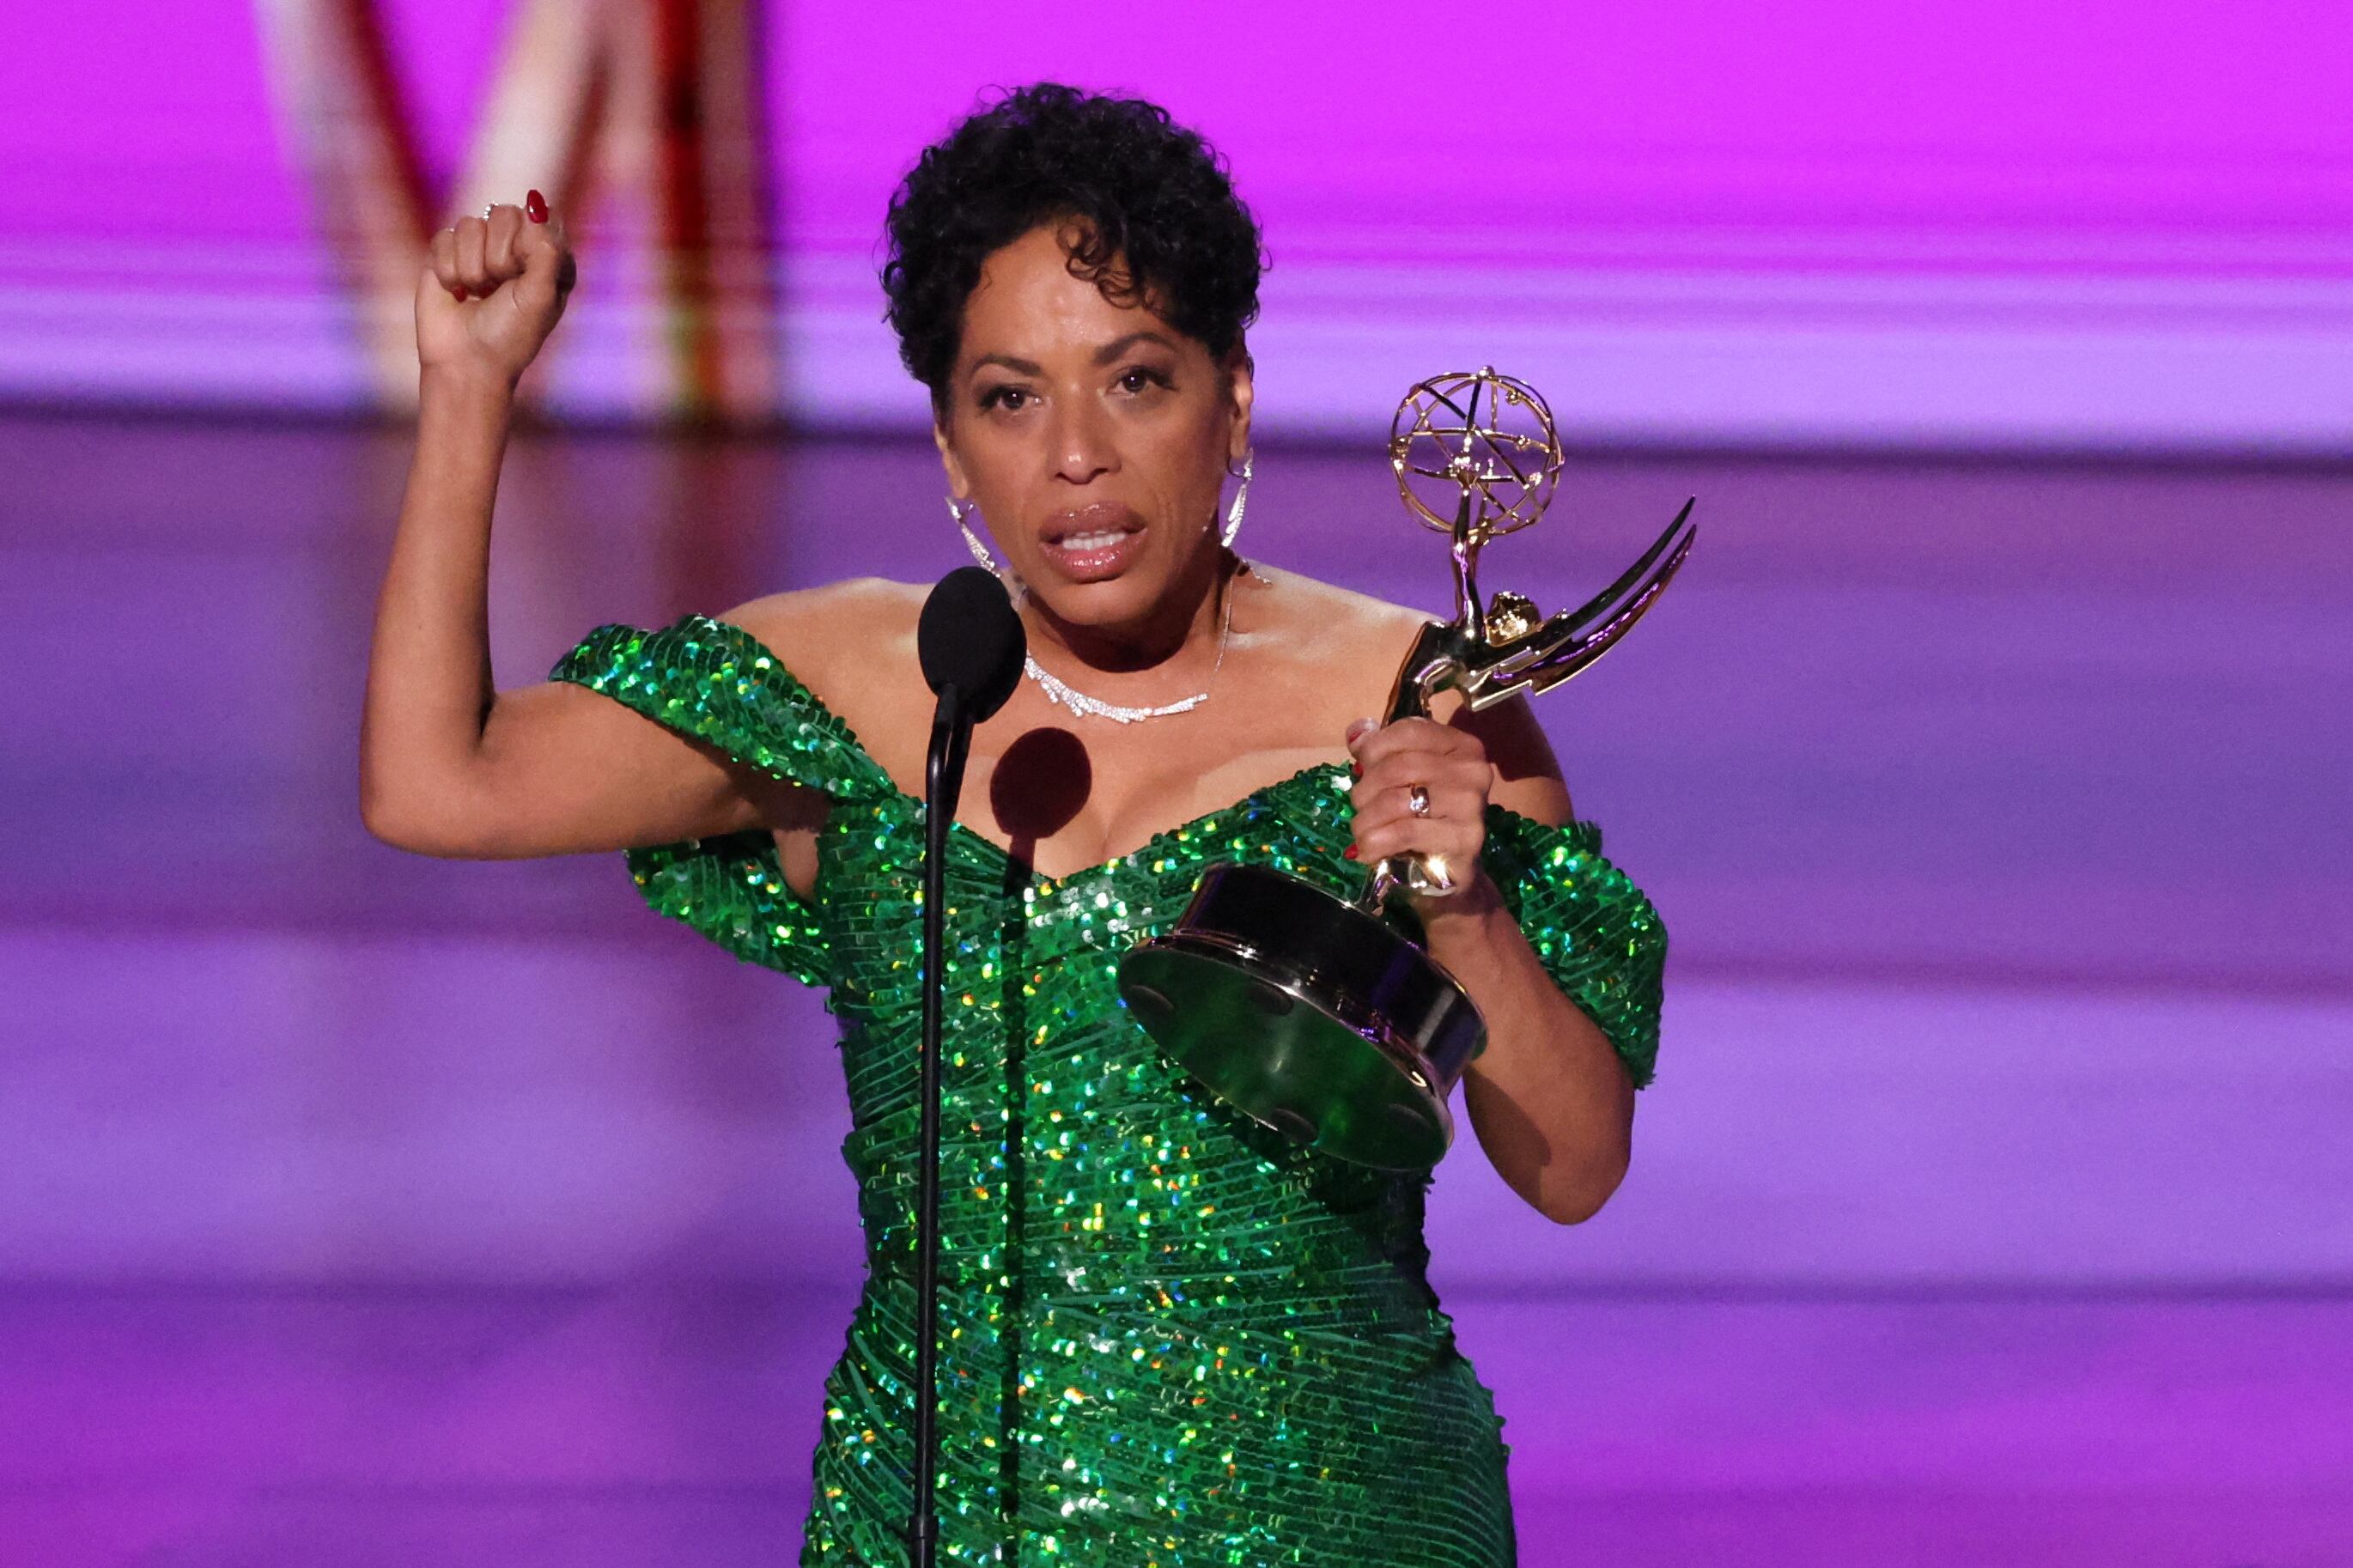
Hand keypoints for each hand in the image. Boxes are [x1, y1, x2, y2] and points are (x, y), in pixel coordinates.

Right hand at [415, 189, 576, 387]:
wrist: (466, 361)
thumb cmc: (510, 335)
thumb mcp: (540, 297)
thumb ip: (546, 251)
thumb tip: (536, 204)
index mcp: (549, 256)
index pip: (543, 216)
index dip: (529, 241)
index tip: (524, 275)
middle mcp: (516, 246)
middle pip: (505, 213)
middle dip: (499, 257)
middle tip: (500, 288)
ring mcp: (480, 247)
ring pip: (471, 224)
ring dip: (473, 269)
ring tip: (480, 294)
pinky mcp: (446, 252)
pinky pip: (444, 237)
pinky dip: (450, 271)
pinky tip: (458, 293)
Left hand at [1343, 715, 1494, 902]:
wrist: (1446, 875)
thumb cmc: (1423, 820)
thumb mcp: (1402, 781)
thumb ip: (1380, 752)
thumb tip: (1356, 733)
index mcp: (1462, 746)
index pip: (1409, 731)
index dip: (1374, 749)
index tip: (1361, 769)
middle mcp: (1473, 771)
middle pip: (1399, 767)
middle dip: (1365, 789)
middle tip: (1359, 807)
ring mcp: (1471, 806)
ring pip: (1396, 800)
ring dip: (1365, 819)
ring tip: (1361, 832)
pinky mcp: (1464, 840)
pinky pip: (1404, 833)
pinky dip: (1376, 842)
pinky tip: (1367, 851)